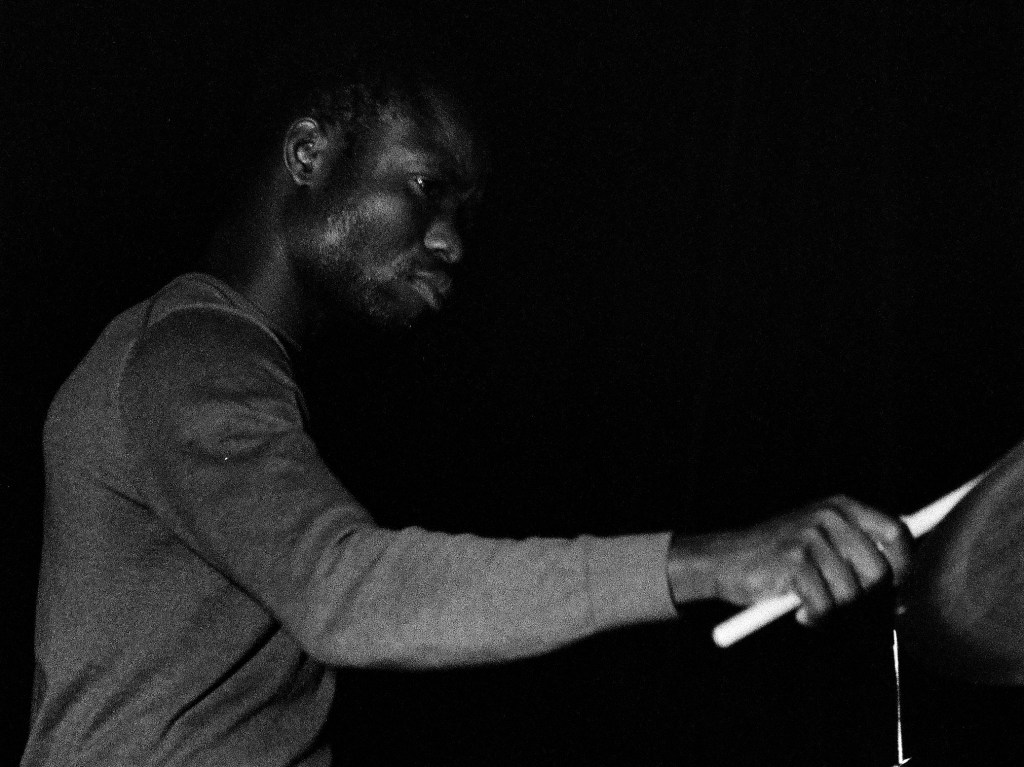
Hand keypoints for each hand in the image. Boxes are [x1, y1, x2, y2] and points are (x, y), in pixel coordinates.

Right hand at [668, 495, 911, 624]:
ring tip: (815, 607)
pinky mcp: (794, 561)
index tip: (898, 593)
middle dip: (867, 600)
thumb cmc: (778, 559)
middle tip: (846, 607)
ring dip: (836, 612)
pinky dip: (817, 618)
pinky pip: (826, 606)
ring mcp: (810, 536)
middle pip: (879, 571)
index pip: (897, 532)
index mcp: (841, 506)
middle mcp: (829, 516)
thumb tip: (906, 593)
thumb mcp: (821, 542)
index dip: (905, 566)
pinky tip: (801, 612)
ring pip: (852, 594)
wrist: (725, 560)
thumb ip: (859, 554)